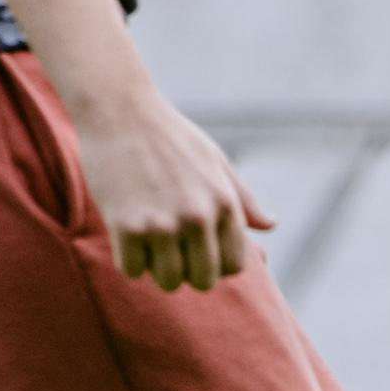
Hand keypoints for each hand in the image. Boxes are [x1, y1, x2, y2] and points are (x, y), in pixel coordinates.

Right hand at [70, 89, 275, 291]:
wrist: (118, 109)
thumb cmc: (170, 136)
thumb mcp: (215, 161)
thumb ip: (243, 199)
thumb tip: (271, 224)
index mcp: (224, 203)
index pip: (233, 266)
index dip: (215, 263)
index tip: (197, 247)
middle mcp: (198, 217)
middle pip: (203, 281)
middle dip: (187, 271)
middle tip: (170, 247)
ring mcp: (163, 225)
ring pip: (168, 281)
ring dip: (156, 267)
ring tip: (148, 237)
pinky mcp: (127, 227)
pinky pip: (132, 270)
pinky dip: (128, 258)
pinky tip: (125, 231)